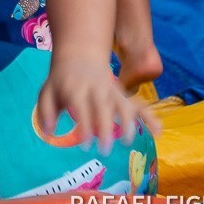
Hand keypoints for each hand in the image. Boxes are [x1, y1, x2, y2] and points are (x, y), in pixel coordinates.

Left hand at [37, 56, 158, 155]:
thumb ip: (46, 111)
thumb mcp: (47, 91)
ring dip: (128, 122)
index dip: (84, 126)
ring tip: (127, 141)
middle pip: (105, 107)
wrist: (80, 55)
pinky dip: (150, 116)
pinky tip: (158, 132)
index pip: (82, 107)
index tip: (85, 145)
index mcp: (76, 89)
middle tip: (105, 149)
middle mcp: (96, 89)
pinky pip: (139, 104)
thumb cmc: (61, 80)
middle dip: (107, 127)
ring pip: (125, 104)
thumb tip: (49, 134)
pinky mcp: (122, 94)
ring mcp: (111, 91)